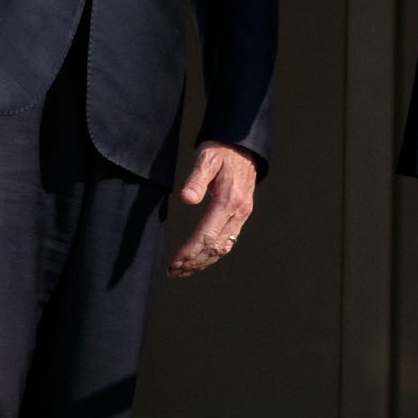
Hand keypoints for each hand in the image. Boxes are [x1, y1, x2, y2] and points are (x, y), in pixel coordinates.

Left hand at [167, 142, 258, 277]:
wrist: (243, 145)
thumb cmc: (222, 150)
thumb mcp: (206, 158)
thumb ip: (196, 179)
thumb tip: (187, 198)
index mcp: (229, 200)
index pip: (206, 234)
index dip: (190, 251)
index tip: (174, 262)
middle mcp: (239, 212)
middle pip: (215, 246)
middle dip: (194, 262)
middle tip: (174, 272)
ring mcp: (242, 214)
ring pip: (224, 247)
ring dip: (204, 262)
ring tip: (185, 271)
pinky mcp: (242, 214)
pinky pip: (229, 240)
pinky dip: (214, 254)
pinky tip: (203, 258)